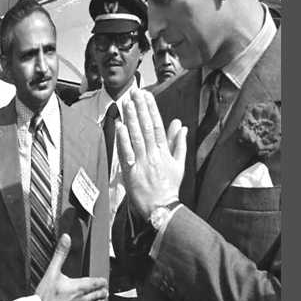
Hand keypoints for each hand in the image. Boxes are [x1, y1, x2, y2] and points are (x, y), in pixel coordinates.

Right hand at [36, 234, 107, 300]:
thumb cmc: (45, 295)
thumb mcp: (52, 271)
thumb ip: (60, 254)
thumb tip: (66, 238)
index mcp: (78, 287)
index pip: (96, 283)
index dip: (101, 281)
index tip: (104, 280)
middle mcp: (81, 299)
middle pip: (97, 295)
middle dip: (102, 292)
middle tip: (106, 290)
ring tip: (102, 299)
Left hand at [116, 90, 186, 220]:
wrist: (162, 208)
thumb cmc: (170, 187)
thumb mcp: (179, 164)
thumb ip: (178, 143)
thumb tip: (181, 125)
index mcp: (164, 151)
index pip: (157, 125)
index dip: (152, 108)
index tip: (147, 95)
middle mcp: (153, 154)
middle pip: (146, 127)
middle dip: (140, 108)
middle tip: (134, 92)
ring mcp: (142, 162)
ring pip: (136, 136)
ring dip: (131, 118)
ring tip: (127, 103)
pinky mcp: (132, 171)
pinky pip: (127, 153)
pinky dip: (123, 140)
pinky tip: (120, 126)